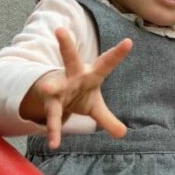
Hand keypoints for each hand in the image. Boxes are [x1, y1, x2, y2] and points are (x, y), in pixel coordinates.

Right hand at [21, 28, 132, 148]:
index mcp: (90, 74)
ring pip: (54, 85)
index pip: (106, 63)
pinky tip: (54, 144)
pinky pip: (53, 116)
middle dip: (66, 46)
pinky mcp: (50, 102)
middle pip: (70, 58)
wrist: (53, 96)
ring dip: (51, 87)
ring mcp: (59, 87)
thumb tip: (123, 133)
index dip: (117, 54)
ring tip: (46, 88)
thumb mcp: (95, 107)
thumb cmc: (79, 94)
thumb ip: (108, 119)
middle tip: (60, 30)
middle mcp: (73, 76)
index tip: (129, 42)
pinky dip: (54, 130)